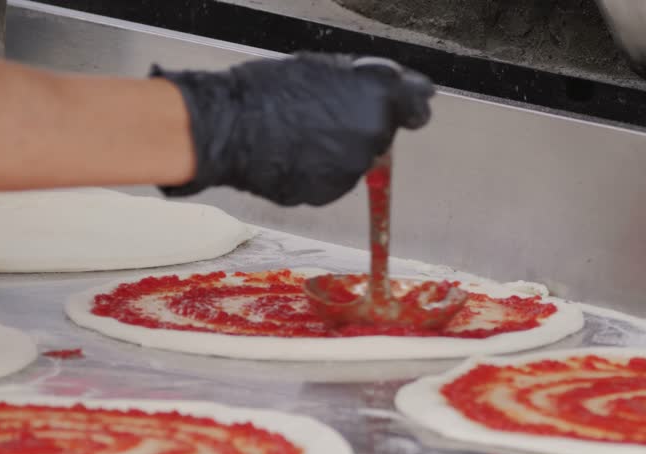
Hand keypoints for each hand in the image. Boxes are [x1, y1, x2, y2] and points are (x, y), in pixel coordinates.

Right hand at [152, 53, 434, 205]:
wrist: (228, 129)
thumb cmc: (267, 90)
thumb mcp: (325, 66)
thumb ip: (368, 81)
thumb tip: (403, 88)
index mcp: (378, 100)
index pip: (417, 108)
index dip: (409, 106)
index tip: (407, 107)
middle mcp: (372, 138)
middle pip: (380, 134)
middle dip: (360, 125)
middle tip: (322, 114)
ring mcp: (352, 171)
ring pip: (355, 158)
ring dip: (337, 149)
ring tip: (299, 135)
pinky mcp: (329, 194)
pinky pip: (332, 178)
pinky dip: (318, 169)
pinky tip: (292, 154)